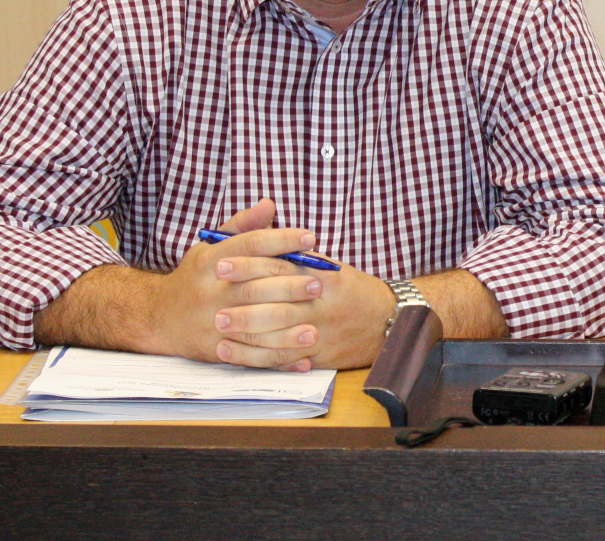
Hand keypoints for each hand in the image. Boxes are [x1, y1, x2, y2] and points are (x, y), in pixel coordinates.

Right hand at [142, 200, 324, 366]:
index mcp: (210, 261)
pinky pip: (251, 357)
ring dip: (287, 329)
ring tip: (316, 326)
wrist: (158, 318)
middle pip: (254, 287)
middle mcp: (210, 292)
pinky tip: (303, 358)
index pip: (249, 245)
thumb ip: (242, 227)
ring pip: (253, 326)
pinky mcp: (216, 349)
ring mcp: (212, 323)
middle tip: (319, 283)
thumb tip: (269, 205)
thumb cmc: (196, 277)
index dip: (281, 240)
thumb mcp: (211, 247)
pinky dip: (279, 360)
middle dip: (289, 286)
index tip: (310, 238)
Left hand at [212, 255, 396, 370]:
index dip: (248, 266)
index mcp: (325, 276)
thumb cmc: (354, 292)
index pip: (281, 268)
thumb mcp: (333, 268)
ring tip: (219, 329)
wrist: (390, 322)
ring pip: (278, 334)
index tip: (221, 264)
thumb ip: (299, 258)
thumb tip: (264, 245)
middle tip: (214, 305)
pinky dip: (258, 357)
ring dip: (246, 334)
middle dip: (243, 304)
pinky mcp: (321, 356)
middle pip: (277, 304)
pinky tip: (235, 354)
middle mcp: (323, 304)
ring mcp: (322, 332)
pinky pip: (285, 359)